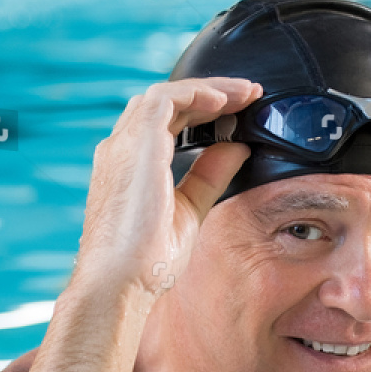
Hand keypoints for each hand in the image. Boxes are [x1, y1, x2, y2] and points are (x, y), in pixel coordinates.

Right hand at [76, 78, 260, 297]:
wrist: (120, 283)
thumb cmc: (147, 260)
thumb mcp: (190, 210)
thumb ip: (209, 176)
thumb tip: (237, 149)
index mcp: (131, 165)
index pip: (167, 121)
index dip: (203, 109)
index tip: (239, 110)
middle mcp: (122, 149)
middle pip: (166, 101)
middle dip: (210, 93)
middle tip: (250, 95)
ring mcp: (124, 145)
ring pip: (165, 94)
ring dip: (208, 88)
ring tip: (244, 94)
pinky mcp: (134, 145)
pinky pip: (165, 100)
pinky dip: (196, 94)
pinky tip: (225, 101)